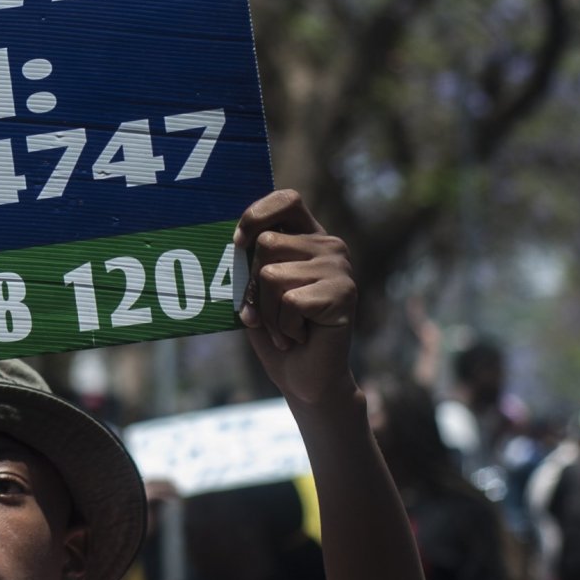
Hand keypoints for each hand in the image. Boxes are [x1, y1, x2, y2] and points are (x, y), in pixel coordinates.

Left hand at [236, 191, 358, 404]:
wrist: (306, 378)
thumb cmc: (278, 332)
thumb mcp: (257, 291)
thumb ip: (252, 262)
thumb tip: (235, 240)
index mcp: (309, 237)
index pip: (287, 200)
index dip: (257, 214)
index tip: (238, 243)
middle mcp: (329, 245)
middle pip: (266, 244)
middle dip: (254, 287)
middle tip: (270, 313)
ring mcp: (340, 268)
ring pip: (271, 275)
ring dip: (267, 312)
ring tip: (287, 327)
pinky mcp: (344, 293)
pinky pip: (288, 301)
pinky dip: (283, 327)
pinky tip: (300, 336)